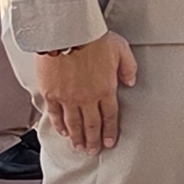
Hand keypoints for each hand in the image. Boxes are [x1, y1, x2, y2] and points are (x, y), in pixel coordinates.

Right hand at [35, 32, 138, 151]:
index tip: (109, 142)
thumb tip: (132, 81)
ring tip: (79, 147)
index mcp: (106, 89)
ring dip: (77, 138)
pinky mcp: (51, 93)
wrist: (66, 32)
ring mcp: (68, 98)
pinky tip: (62, 132)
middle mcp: (87, 98)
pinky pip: (55, 115)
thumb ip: (128, 67)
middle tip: (93, 151)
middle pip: (91, 125)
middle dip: (93, 141)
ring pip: (73, 124)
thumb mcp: (121, 49)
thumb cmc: (92, 37)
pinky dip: (59, 125)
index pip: (110, 116)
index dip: (110, 132)